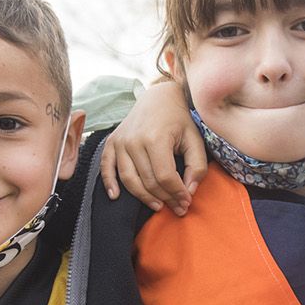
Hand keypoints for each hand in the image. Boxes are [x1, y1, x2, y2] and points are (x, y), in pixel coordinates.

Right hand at [100, 78, 206, 213]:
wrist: (159, 97)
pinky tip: (115, 197)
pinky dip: (109, 183)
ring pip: (129, 180)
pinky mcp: (112, 142)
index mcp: (156, 138)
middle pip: (148, 181)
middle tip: (177, 207)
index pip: (165, 176)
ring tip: (158, 206)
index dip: (177, 193)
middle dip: (165, 198)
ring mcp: (121, 141)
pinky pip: (106, 167)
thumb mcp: (195, 139)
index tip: (186, 201)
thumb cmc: (179, 119)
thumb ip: (197, 166)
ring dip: (143, 197)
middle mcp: (134, 140)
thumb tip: (189, 191)